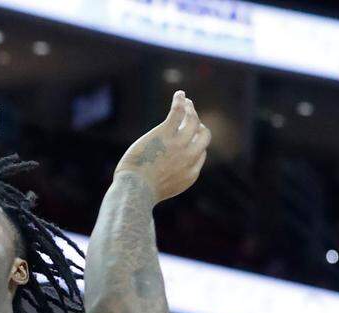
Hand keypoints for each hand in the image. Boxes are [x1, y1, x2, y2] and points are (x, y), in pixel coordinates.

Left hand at [114, 90, 210, 204]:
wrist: (135, 190)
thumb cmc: (140, 192)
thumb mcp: (160, 190)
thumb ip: (167, 179)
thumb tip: (159, 173)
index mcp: (190, 174)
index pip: (200, 154)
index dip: (195, 144)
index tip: (186, 139)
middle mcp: (189, 157)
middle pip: (204, 136)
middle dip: (199, 126)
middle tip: (192, 118)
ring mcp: (179, 145)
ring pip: (193, 121)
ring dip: (191, 109)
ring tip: (186, 102)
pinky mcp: (166, 133)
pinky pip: (178, 112)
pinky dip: (180, 101)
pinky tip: (180, 95)